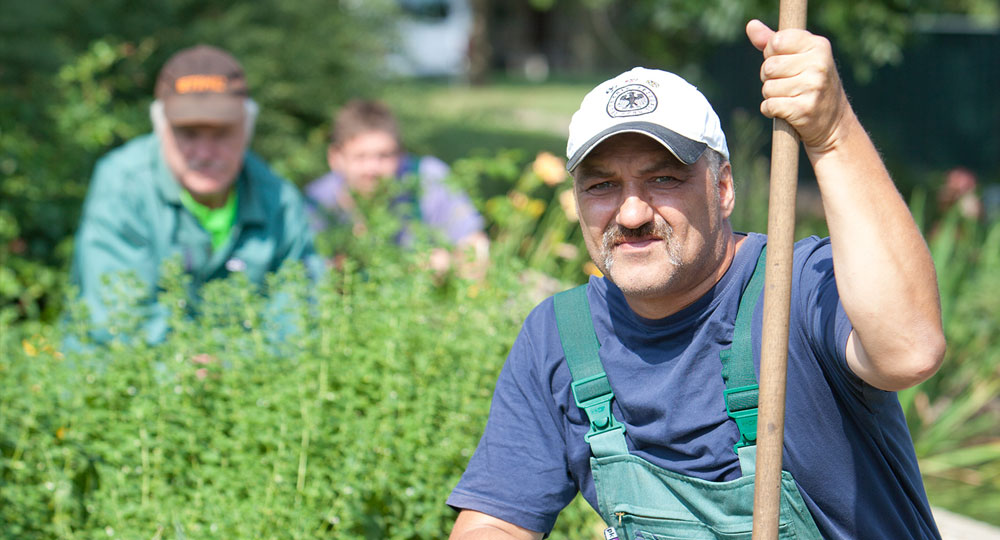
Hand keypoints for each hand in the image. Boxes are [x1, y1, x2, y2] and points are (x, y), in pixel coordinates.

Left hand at [745, 19, 851, 153]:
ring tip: (790, 98)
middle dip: (769, 78)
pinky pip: (769, 106)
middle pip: (768, 67)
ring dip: (771, 96)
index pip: (775, 42)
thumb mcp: (799, 58)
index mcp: (818, 45)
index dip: (771, 54)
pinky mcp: (804, 109)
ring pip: (767, 88)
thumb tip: (751, 25)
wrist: (832, 123)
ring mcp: (813, 87)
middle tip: (787, 84)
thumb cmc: (810, 85)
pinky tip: (785, 111)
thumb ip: (773, 41)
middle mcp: (819, 64)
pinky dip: (771, 110)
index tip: (785, 62)